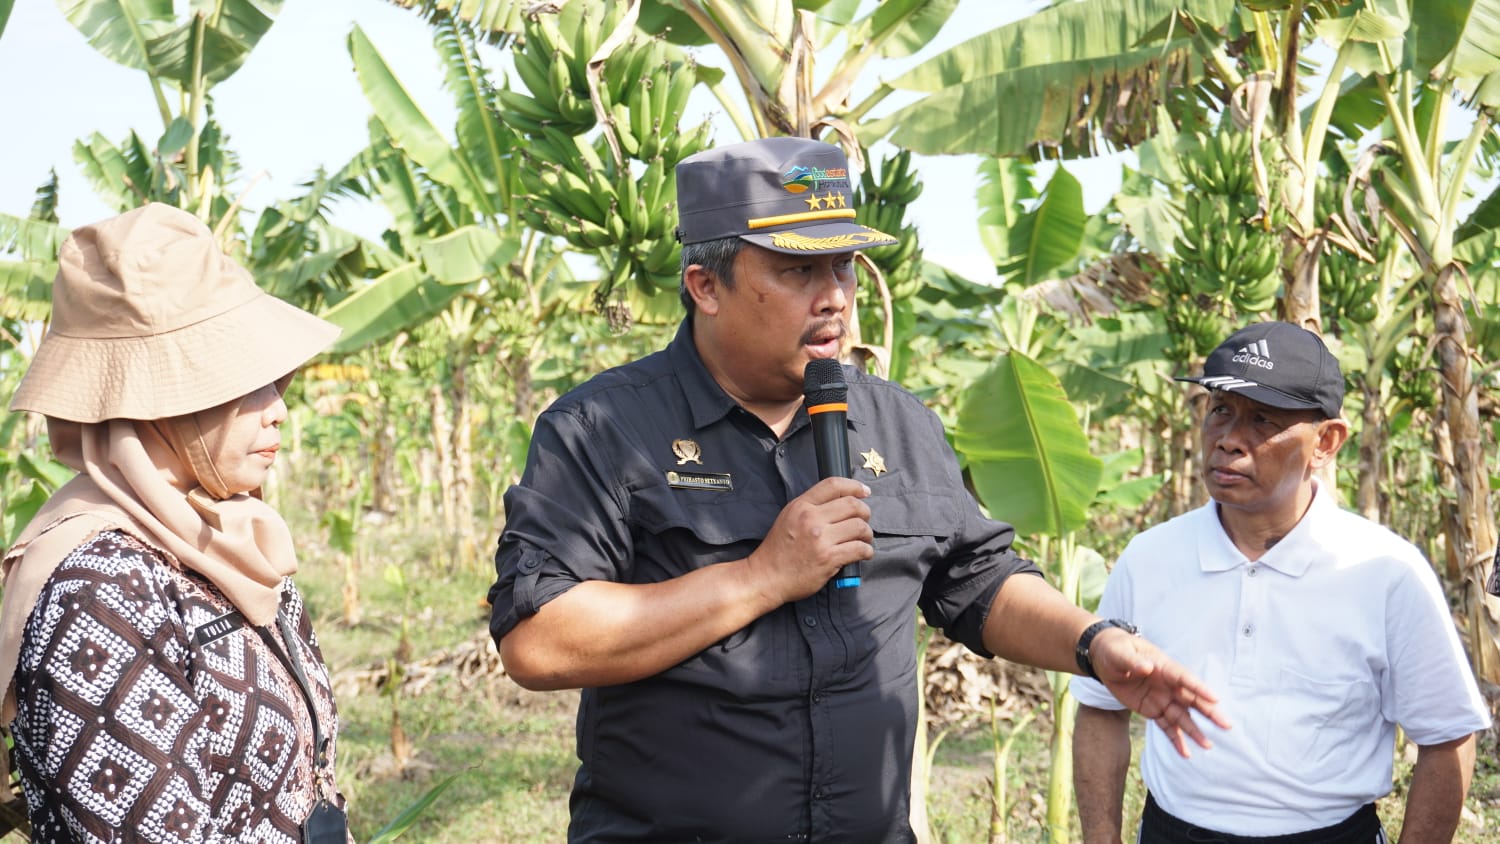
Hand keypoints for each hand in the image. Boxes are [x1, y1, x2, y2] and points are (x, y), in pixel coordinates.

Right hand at [746, 477, 872, 604]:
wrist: (767, 576)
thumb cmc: (778, 550)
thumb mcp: (788, 517)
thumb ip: (810, 507)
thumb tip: (840, 502)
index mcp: (801, 506)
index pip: (833, 485)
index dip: (854, 486)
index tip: (864, 491)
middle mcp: (811, 519)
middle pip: (852, 505)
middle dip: (865, 511)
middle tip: (865, 520)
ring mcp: (820, 539)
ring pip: (859, 527)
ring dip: (867, 533)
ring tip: (864, 539)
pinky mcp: (828, 559)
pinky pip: (859, 549)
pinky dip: (867, 550)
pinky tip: (863, 552)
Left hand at [1090, 630, 1231, 757]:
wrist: (1106, 660)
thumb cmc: (1115, 650)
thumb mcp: (1119, 653)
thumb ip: (1132, 661)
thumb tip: (1147, 667)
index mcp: (1163, 667)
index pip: (1184, 678)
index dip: (1199, 688)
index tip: (1215, 698)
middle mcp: (1168, 685)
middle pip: (1192, 700)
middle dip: (1209, 712)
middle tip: (1227, 725)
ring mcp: (1163, 699)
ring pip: (1182, 717)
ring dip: (1195, 731)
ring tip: (1208, 746)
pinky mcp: (1154, 710)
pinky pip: (1167, 727)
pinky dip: (1176, 740)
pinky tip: (1186, 754)